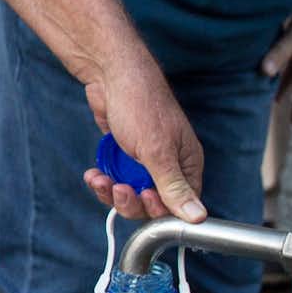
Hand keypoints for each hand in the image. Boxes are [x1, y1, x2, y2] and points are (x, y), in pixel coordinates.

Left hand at [79, 55, 207, 221]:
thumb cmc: (140, 104)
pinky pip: (115, 181)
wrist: (110, 75)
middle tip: (119, 188)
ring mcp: (144, 161)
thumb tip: (198, 217)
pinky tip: (93, 175)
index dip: (159, 208)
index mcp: (186, 163)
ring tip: (100, 180)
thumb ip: (174, 187)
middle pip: (152, 203)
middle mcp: (168, 164)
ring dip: (112, 192)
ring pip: (130, 195)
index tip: (143, 197)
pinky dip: (103, 182)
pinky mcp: (124, 156)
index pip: (180, 204)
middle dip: (131, 201)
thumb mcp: (157, 151)